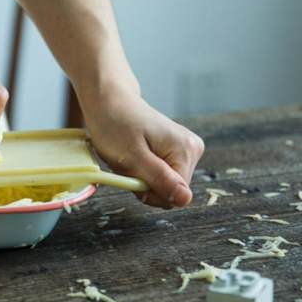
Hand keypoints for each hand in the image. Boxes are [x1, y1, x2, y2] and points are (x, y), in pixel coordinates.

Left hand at [78, 84, 204, 208]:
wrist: (109, 101)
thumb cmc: (115, 125)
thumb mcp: (133, 157)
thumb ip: (159, 179)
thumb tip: (186, 199)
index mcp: (186, 150)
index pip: (175, 196)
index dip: (149, 192)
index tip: (132, 174)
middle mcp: (193, 149)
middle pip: (172, 191)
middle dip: (146, 184)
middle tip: (128, 164)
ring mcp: (186, 149)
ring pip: (166, 185)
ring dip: (144, 178)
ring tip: (131, 157)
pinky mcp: (177, 150)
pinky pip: (162, 175)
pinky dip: (145, 171)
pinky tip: (136, 155)